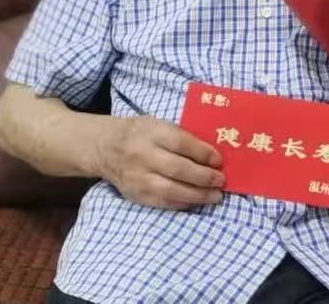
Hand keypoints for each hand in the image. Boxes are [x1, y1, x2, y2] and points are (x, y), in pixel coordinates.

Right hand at [96, 116, 224, 210]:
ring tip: (215, 196)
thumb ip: (182, 138)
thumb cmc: (142, 134)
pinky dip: (182, 203)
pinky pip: (163, 203)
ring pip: (172, 190)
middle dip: (204, 177)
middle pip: (179, 169)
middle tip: (221, 181)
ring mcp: (138, 178)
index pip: (182, 143)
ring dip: (198, 195)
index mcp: (153, 133)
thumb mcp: (160, 125)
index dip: (203, 153)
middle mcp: (144, 156)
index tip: (219, 161)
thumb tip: (212, 157)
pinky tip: (196, 201)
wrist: (107, 147)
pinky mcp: (135, 195)